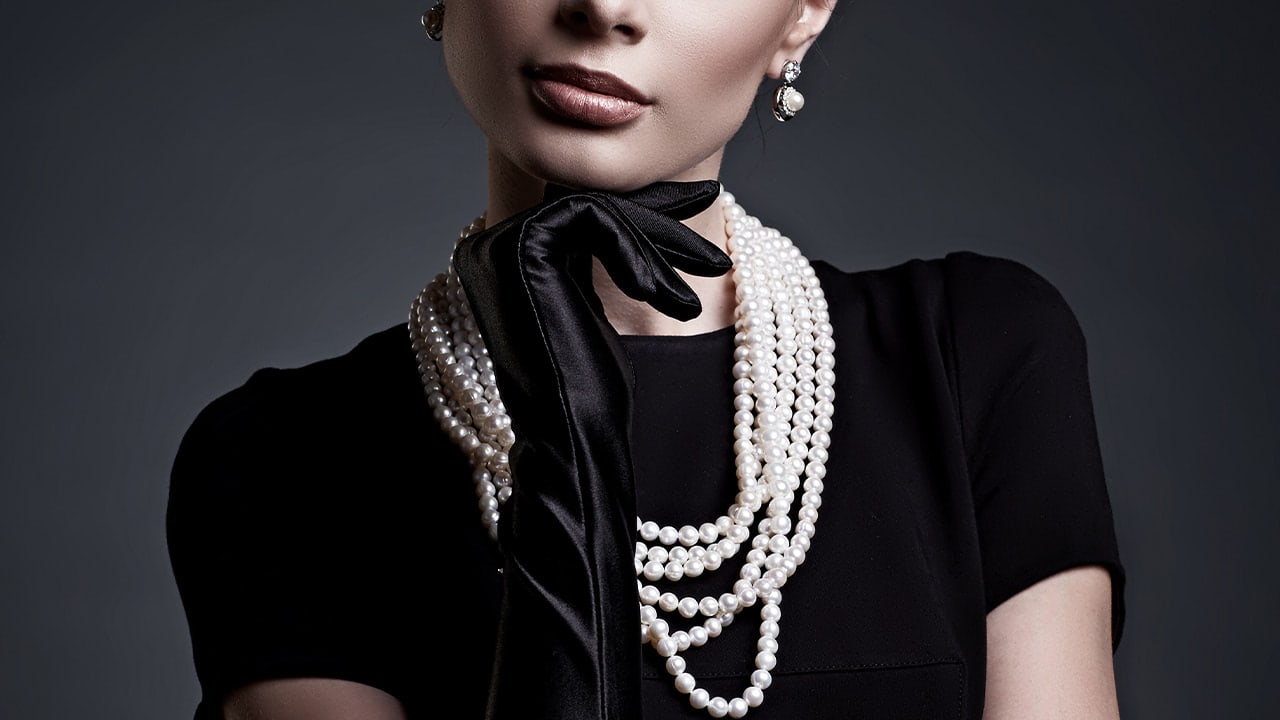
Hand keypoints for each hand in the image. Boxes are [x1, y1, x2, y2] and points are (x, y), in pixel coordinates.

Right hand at [451, 180, 730, 719]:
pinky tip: (669, 296)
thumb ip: (602, 261)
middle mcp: (487, 246)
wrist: (572, 450)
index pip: (581, 213)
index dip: (645, 214)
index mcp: (500, 261)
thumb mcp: (597, 312)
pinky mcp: (520, 248)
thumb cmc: (588, 400)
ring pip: (597, 205)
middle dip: (662, 223)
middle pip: (590, 204)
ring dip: (661, 244)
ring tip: (704, 286)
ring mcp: (496, 244)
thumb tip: (649, 207)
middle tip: (718, 244)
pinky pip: (595, 216)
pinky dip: (642, 250)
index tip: (702, 208)